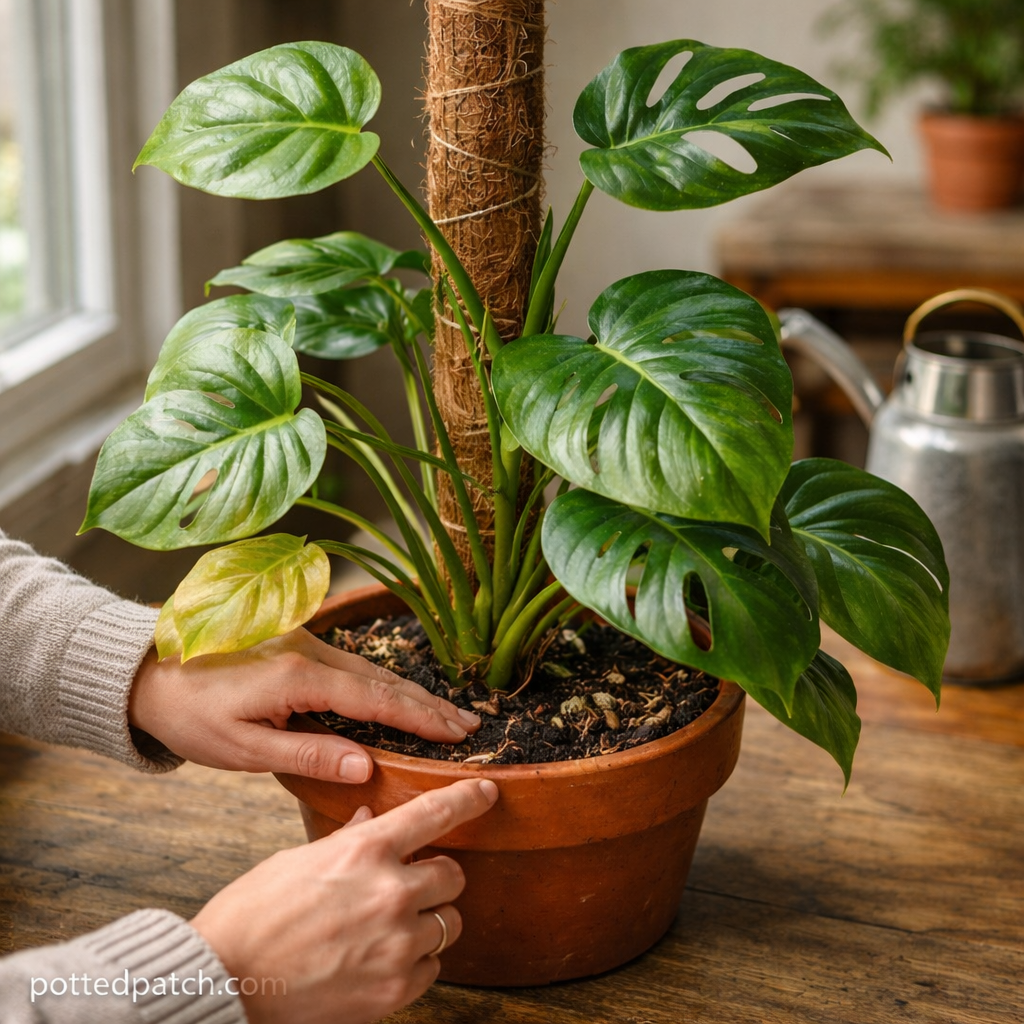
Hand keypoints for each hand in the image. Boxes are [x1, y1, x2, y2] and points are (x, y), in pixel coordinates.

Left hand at [128, 627, 479, 780]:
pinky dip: (383, 683)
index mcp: (299, 676)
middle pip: (383, 679)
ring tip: (446, 714)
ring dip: (410, 693)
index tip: (457, 732)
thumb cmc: (189, 716)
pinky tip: (398, 698)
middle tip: (470, 724)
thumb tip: (367, 765)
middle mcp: (310, 651)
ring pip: (370, 669)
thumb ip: (307, 753)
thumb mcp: (241, 749)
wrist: (146, 671)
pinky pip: (352, 665)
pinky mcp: (296, 642)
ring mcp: (304, 641)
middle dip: (428, 704)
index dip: (420, 717)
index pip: (376, 699)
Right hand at [192, 778, 497, 1023]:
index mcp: (364, 850)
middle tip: (412, 884)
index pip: (434, 813)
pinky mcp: (395, 988)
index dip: (467, 798)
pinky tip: (383, 959)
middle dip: (438, 876)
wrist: (225, 981)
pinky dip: (418, 962)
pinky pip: (434, 967)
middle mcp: (390, 892)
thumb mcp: (298, 860)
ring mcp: (396, 943)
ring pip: (450, 922)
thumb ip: (345, 840)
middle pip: (454, 874)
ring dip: (430, 920)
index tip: (487, 792)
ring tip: (391, 927)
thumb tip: (369, 819)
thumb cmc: (252, 914)